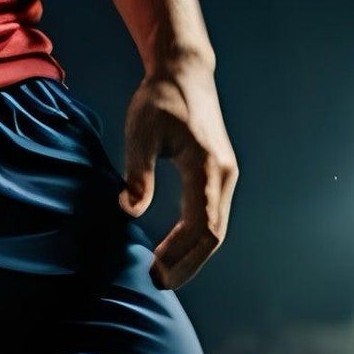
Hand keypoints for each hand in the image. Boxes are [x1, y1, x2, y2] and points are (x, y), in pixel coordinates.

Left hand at [121, 51, 236, 289]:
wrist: (185, 71)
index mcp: (207, 166)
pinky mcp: (220, 175)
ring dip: (191, 254)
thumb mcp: (141, 131)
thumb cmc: (160, 97)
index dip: (180, 254)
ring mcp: (226, 176)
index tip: (155, 271)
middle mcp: (224, 175)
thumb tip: (128, 210)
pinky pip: (212, 216)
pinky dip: (194, 238)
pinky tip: (173, 247)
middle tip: (158, 282)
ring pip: (216, 229)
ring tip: (162, 270)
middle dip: (187, 263)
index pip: (202, 226)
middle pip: (214, 236)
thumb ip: (137, 172)